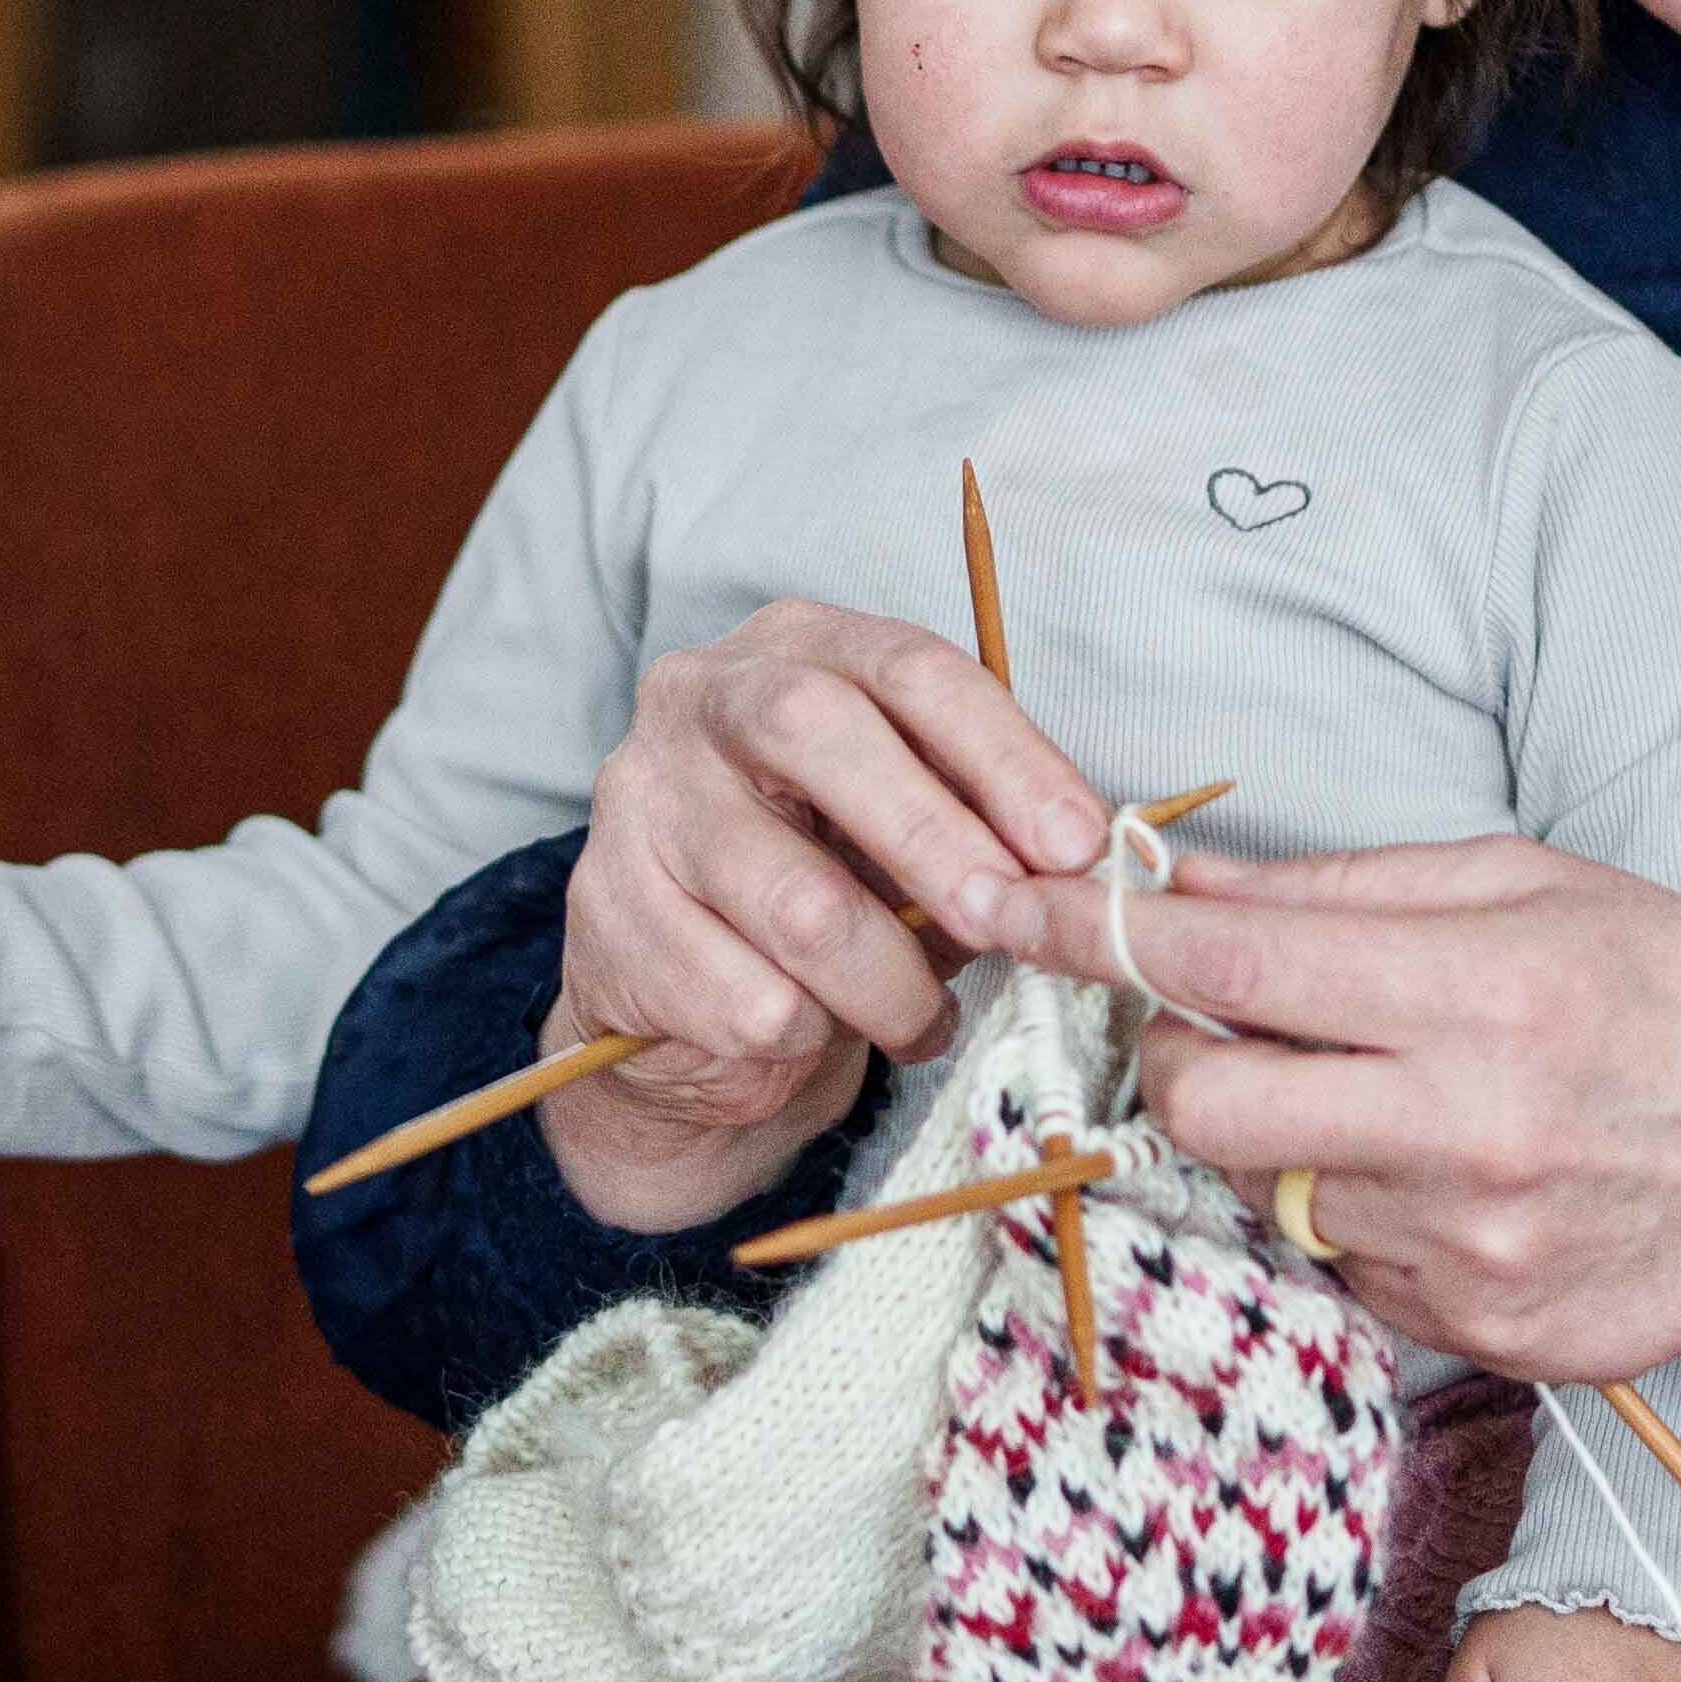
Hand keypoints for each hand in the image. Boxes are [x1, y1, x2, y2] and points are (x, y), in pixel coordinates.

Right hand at [534, 601, 1122, 1233]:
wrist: (683, 995)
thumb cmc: (824, 882)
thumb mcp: (907, 832)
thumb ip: (978, 829)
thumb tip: (1065, 869)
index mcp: (798, 646)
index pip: (911, 669)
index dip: (1006, 755)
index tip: (1076, 842)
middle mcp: (701, 696)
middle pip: (818, 734)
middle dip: (936, 840)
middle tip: (1007, 923)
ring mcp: (639, 799)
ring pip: (796, 901)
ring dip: (888, 986)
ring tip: (922, 1020)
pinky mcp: (604, 911)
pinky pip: (746, 999)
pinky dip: (810, 1035)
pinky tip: (816, 1030)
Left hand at [991, 836, 1680, 1386]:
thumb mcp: (1537, 891)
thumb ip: (1344, 895)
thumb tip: (1178, 881)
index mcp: (1484, 990)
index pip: (1227, 966)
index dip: (1094, 933)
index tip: (1008, 907)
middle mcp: (1467, 1127)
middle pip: (1204, 1106)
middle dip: (1178, 1059)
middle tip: (1226, 1028)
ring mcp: (1468, 1245)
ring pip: (1266, 1192)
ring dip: (1283, 1141)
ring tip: (1386, 1098)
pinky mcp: (1479, 1330)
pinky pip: (1344, 1267)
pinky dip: (1361, 1217)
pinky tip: (1453, 1178)